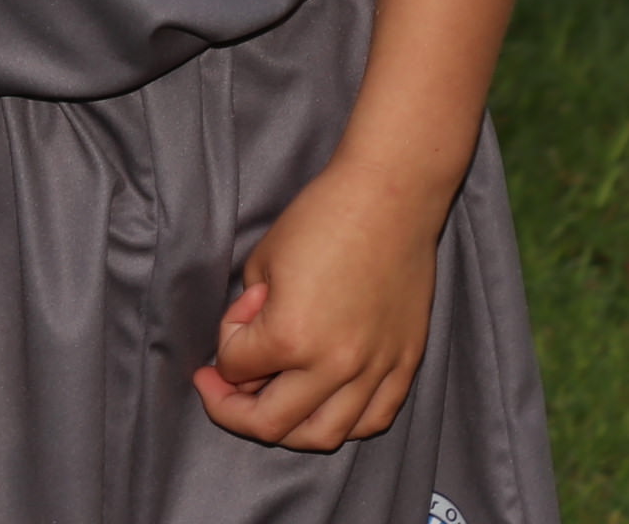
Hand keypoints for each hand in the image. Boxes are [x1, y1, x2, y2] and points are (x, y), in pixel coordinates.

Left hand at [191, 156, 440, 450]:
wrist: (391, 193)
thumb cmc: (323, 216)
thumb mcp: (262, 261)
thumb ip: (249, 318)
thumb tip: (250, 352)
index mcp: (290, 336)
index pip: (236, 368)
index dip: (224, 344)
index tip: (237, 317)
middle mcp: (334, 364)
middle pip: (271, 423)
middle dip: (234, 410)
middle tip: (222, 391)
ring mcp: (375, 368)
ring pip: (324, 435)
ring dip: (289, 429)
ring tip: (274, 406)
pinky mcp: (406, 361)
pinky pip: (375, 418)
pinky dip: (346, 422)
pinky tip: (328, 405)